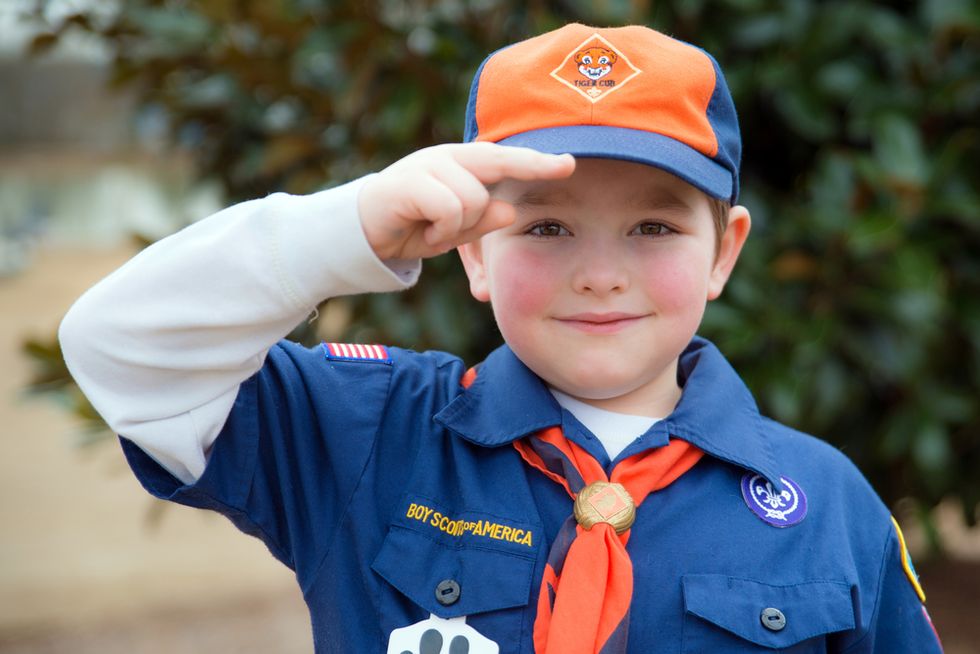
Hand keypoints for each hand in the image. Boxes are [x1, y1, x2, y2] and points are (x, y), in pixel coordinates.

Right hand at [358, 142, 574, 260]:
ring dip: (459, 227)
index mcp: (461, 166)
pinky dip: (441, 230)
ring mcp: (428, 165)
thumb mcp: (455, 231)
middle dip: (533, 164)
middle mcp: (447, 158)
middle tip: (566, 166)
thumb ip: (481, 221)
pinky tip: (426, 234)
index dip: (537, 161)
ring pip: (472, 197)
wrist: (362, 234)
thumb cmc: (413, 228)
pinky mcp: (409, 181)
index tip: (570, 163)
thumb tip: (510, 210)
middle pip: (497, 160)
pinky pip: (449, 207)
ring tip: (437, 233)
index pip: (505, 159)